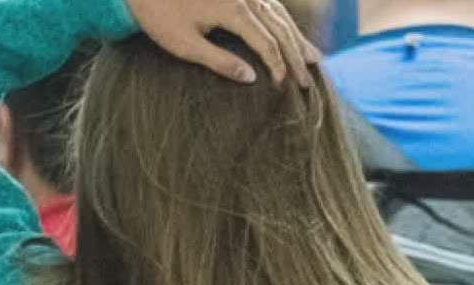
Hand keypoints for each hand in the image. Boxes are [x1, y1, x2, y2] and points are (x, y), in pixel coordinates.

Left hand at [125, 0, 319, 86]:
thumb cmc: (159, 15)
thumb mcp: (185, 45)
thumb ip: (219, 61)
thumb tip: (252, 78)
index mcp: (233, 9)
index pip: (267, 43)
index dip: (279, 66)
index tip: (285, 87)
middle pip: (280, 28)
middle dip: (296, 56)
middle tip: (308, 81)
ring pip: (280, 15)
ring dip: (296, 38)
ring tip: (314, 58)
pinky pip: (271, 6)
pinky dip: (284, 23)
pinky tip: (290, 35)